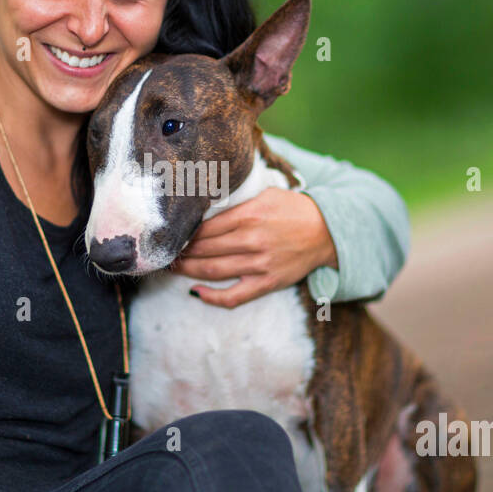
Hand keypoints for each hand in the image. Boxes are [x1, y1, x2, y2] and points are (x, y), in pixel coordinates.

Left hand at [169, 187, 337, 307]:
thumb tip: (203, 208)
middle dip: (181, 252)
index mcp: (249, 215)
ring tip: (173, 267)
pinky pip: (234, 296)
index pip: (205, 227)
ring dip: (188, 270)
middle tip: (165, 252)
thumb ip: (235, 202)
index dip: (185, 233)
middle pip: (204, 249)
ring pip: (212, 271)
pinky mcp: (267, 283)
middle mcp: (252, 240)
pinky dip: (211, 297)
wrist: (327, 230)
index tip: (173, 235)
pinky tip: (195, 291)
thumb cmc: (292, 209)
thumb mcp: (264, 194)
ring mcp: (260, 264)